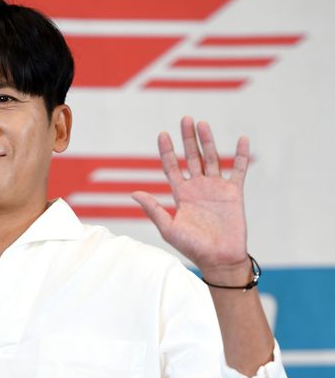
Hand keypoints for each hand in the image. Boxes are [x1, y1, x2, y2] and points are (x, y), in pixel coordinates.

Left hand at [132, 116, 250, 279]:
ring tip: (202, 124)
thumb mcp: (168, 228)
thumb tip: (134, 192)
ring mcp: (216, 188)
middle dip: (188, 138)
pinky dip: (241, 155)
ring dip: (208, 141)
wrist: (218, 259)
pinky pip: (238, 170)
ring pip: (211, 158)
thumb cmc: (191, 247)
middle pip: (191, 157)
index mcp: (181, 194)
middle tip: (185, 118)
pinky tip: (242, 139)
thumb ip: (153, 209)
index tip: (162, 134)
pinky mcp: (234, 193)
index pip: (171, 167)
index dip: (167, 151)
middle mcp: (197, 187)